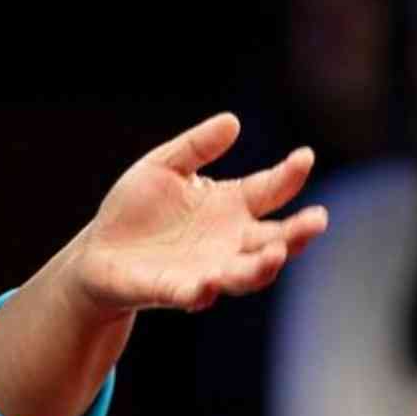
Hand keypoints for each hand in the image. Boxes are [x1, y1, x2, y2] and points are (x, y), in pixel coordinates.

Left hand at [70, 112, 327, 317]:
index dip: (289, 175)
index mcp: (230, 206)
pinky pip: (194, 294)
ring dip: (261, 267)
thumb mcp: (164, 166)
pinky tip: (209, 284)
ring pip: (245, 274)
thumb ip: (196, 147)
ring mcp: (205, 269)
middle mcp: (228, 242)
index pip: (270, 190)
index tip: (304, 156)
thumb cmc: (136, 208)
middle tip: (317, 219)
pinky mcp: (173, 290)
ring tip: (277, 253)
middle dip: (298, 234)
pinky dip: (203, 292)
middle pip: (274, 241)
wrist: (99, 251)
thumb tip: (232, 121)